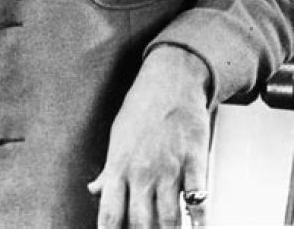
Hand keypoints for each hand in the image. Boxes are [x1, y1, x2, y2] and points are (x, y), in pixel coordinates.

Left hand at [88, 46, 211, 227]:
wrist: (171, 79)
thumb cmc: (142, 106)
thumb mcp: (117, 136)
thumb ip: (108, 169)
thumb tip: (94, 189)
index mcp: (119, 166)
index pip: (109, 214)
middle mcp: (142, 171)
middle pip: (140, 224)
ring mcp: (169, 168)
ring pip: (169, 218)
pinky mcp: (194, 160)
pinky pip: (198, 198)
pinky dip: (200, 218)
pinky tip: (199, 227)